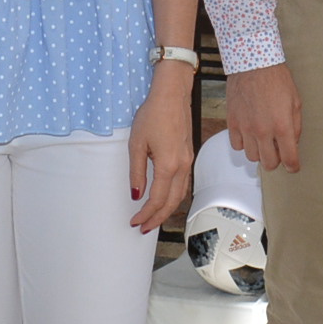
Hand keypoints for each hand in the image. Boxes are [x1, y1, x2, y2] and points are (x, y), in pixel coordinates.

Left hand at [126, 71, 196, 233]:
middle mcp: (181, 167)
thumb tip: (136, 193)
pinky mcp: (188, 156)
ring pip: (180, 195)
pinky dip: (174, 197)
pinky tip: (165, 199)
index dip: (145, 214)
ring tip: (153, 219)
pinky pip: (183, 184)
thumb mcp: (136, 143)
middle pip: (171, 203)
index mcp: (168, 165)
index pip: (157, 199)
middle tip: (143, 228)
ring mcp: (187, 161)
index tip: (135, 221)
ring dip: (166, 210)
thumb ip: (136, 172)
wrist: (172, 95)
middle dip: (157, 218)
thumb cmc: (153, 114)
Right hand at [223, 62, 301, 172]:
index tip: (293, 166)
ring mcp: (246, 128)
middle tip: (278, 151)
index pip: (289, 159)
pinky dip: (244, 144)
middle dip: (276, 160)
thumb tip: (292, 143)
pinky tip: (249, 133)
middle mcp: (263, 131)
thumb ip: (295, 126)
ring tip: (263, 140)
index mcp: (282, 126)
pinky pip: (237, 145)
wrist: (253, 65)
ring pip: (252, 157)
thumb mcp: (295, 102)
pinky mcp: (232, 123)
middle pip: (269, 163)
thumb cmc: (277, 80)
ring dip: (259, 152)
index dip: (293, 166)